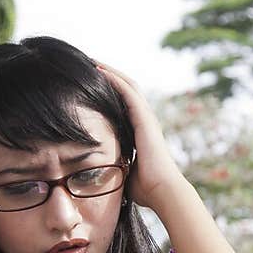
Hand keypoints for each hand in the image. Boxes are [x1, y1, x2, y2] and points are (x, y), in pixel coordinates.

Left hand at [95, 63, 185, 212]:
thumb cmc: (145, 189)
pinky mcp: (145, 118)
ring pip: (128, 85)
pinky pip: (128, 93)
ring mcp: (146, 117)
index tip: (91, 84)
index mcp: (139, 131)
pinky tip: (100, 71)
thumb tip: (96, 175)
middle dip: (108, 75)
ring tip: (92, 61)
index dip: (109, 92)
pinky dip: (114, 80)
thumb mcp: (123, 172)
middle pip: (126, 89)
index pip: (123, 104)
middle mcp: (144, 120)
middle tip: (89, 65)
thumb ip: (113, 166)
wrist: (163, 191)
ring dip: (110, 72)